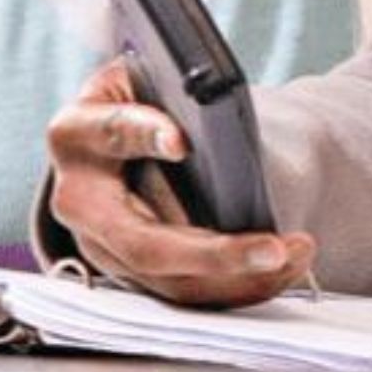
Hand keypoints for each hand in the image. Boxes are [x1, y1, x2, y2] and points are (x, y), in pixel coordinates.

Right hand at [47, 61, 315, 304]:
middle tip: (273, 246)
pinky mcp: (131, 272)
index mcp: (78, 131)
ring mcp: (102, 243)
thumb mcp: (162, 80)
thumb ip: (181, 101)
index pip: (110, 133)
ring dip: (237, 276)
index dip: (143, 135)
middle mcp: (79, 197)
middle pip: (142, 241)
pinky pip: (184, 291)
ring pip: (168, 280)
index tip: (183, 141)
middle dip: (213, 252)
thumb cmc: (161, 92)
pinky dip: (237, 285)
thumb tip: (215, 125)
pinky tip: (280, 268)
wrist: (154, 120)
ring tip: (293, 254)